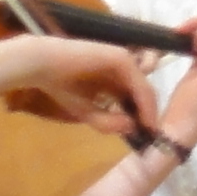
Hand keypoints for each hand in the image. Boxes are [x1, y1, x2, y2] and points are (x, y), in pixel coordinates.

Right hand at [25, 36, 160, 138]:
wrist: (44, 65)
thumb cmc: (62, 86)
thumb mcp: (87, 112)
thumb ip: (108, 122)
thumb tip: (132, 127)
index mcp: (115, 77)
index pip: (137, 97)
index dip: (144, 116)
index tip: (147, 137)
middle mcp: (123, 68)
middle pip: (145, 93)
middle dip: (150, 115)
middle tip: (152, 137)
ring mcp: (125, 61)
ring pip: (146, 89)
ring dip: (150, 111)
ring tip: (149, 131)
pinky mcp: (122, 59)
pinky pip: (140, 85)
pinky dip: (144, 104)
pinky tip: (144, 121)